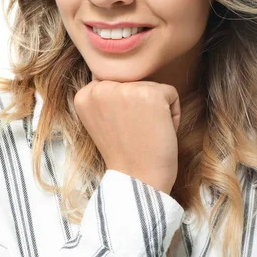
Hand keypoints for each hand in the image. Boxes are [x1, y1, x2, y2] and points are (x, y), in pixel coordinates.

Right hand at [73, 73, 180, 194]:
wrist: (138, 180)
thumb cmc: (125, 153)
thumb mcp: (102, 120)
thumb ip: (105, 97)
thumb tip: (122, 75)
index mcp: (84, 95)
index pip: (115, 83)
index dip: (123, 107)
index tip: (120, 129)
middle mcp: (100, 88)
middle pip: (133, 81)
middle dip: (139, 105)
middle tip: (133, 132)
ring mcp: (125, 90)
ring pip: (152, 86)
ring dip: (155, 110)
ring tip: (145, 133)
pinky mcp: (150, 94)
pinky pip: (171, 93)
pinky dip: (172, 114)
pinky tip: (158, 132)